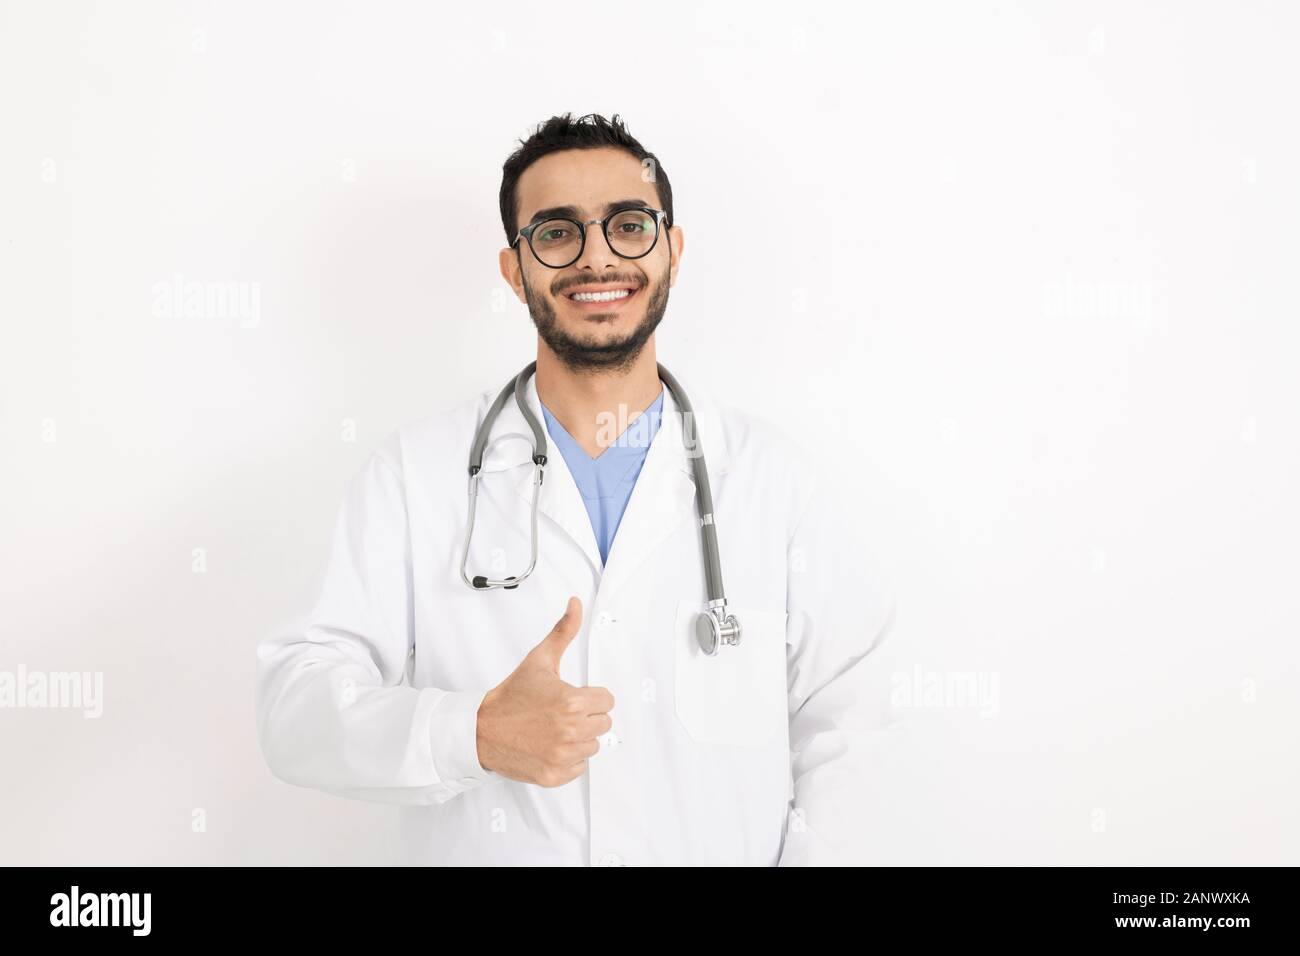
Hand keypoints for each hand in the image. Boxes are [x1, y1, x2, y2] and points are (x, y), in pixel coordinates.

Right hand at [475, 597, 615, 786]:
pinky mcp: (554, 775)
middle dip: (586, 717)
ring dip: (578, 739)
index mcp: (572, 702)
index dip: (590, 696)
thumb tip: (576, 604)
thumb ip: (563, 631)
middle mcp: (570, 730)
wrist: (481, 730)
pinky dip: (567, 759)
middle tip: (560, 713)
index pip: (607, 701)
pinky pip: (579, 768)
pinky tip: (549, 746)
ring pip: (592, 746)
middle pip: (603, 724)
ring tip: (552, 729)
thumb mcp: (539, 660)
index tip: (572, 697)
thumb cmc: (511, 696)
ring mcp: (562, 756)